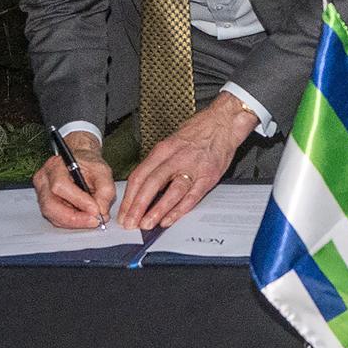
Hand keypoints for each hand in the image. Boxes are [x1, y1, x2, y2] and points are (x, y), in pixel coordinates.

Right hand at [32, 131, 116, 228]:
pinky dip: (71, 222)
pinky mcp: (45, 203)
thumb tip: (101, 211)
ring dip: (73, 222)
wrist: (81, 162)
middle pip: (50, 205)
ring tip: (91, 221)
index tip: (96, 210)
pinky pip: (55, 218)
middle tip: (93, 221)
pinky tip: (83, 220)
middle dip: (74, 218)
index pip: (61, 186)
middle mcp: (43, 180)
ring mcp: (41, 193)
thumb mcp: (103, 171)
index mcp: (55, 166)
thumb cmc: (89, 164)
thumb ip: (105, 190)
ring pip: (51, 214)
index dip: (78, 201)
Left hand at [120, 92, 259, 230]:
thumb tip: (142, 187)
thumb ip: (158, 163)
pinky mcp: (208, 176)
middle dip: (137, 206)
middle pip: (151, 184)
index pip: (140, 175)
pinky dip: (179, 210)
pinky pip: (192, 196)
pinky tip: (168, 219)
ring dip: (157, 210)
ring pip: (171, 192)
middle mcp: (176, 158)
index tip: (123, 212)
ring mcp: (194, 168)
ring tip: (146, 224)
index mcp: (163, 149)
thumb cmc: (198, 131)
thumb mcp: (171, 142)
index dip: (129, 197)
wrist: (224, 122)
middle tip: (129, 223)